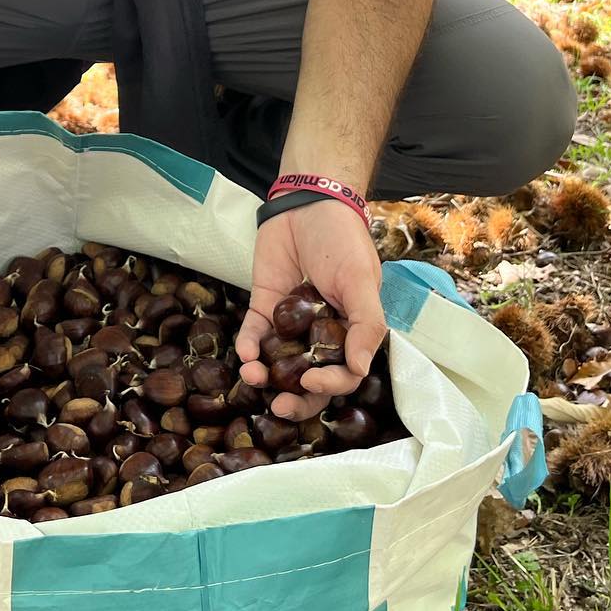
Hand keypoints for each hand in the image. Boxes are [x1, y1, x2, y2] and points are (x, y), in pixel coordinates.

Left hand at [234, 198, 387, 419]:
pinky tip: (245, 356)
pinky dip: (249, 347)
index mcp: (352, 331)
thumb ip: (365, 325)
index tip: (312, 380)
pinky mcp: (265, 306)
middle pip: (310, 379)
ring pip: (279, 363)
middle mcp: (322, 333)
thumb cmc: (343, 240)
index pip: (344, 372)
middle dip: (295, 399)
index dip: (330, 384)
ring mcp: (292, 322)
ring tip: (254, 379)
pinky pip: (255, 334)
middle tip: (279, 408)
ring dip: (267, 377)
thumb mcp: (361, 281)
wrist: (308, 203)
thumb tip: (359, 369)